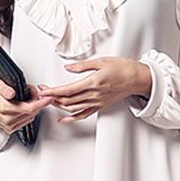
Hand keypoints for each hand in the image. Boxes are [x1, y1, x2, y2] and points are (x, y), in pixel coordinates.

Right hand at [0, 79, 52, 133]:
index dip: (40, 103)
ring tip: (29, 96)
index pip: (28, 108)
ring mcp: (9, 125)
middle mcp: (7, 119)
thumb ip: (3, 88)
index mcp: (4, 108)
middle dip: (38, 102)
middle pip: (32, 113)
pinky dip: (30, 113)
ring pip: (30, 117)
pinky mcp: (10, 128)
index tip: (48, 97)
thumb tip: (11, 93)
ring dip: (34, 107)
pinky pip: (26, 121)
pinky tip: (26, 105)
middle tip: (35, 91)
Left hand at [37, 57, 151, 122]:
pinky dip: (71, 118)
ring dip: (59, 106)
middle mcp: (94, 95)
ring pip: (73, 108)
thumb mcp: (102, 61)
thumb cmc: (123, 68)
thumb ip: (82, 66)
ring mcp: (96, 102)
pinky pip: (83, 115)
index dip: (53, 91)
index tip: (43, 90)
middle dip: (52, 97)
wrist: (137, 79)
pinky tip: (63, 119)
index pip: (68, 89)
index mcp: (93, 83)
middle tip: (42, 92)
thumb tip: (68, 67)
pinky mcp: (99, 106)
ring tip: (49, 100)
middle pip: (68, 100)